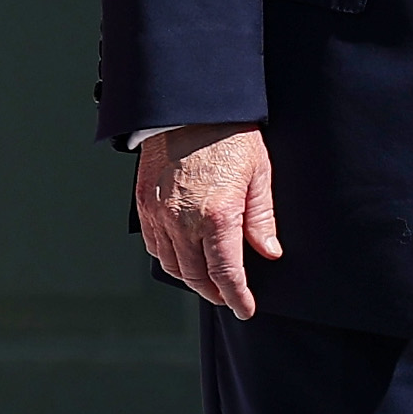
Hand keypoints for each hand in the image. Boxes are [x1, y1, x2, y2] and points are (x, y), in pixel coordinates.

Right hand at [134, 122, 279, 317]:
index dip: (237, 297)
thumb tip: (268, 252)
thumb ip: (262, 219)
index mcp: (217, 215)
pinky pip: (153, 245)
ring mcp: (159, 213)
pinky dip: (168, 258)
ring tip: (208, 282)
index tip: (245, 308)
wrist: (190, 104)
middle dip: (215, 293)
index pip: (226, 274)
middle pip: (197, 276)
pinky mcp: (144, 203)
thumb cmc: (229, 133)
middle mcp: (183, 220)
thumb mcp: (258, 174)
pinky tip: (183, 257)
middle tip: (229, 298)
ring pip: (172, 265)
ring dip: (191, 280)